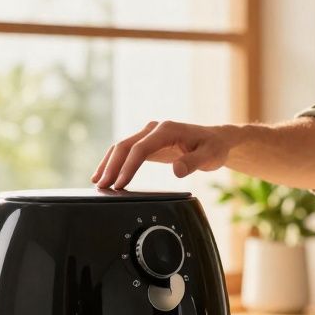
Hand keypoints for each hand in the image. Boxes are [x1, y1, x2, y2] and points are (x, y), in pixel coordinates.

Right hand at [92, 121, 231, 189]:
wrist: (216, 139)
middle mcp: (154, 129)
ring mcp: (149, 134)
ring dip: (108, 163)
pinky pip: (127, 151)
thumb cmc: (214, 147)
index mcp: (167, 130)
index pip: (141, 148)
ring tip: (98, 182)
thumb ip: (194, 162)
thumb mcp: (210, 156)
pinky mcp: (148, 142)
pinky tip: (106, 174)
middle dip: (112, 166)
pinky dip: (115, 162)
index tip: (120, 183)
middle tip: (102, 186)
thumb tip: (177, 171)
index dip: (128, 166)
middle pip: (125, 145)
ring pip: (122, 146)